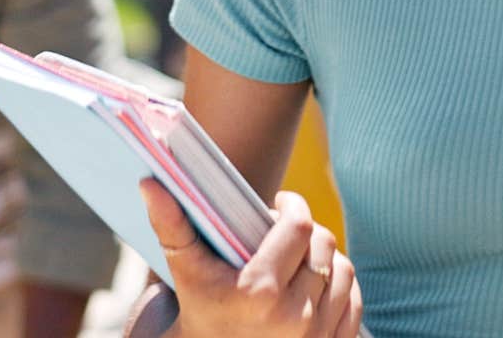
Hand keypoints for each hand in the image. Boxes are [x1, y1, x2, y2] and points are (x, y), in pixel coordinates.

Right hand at [140, 180, 360, 337]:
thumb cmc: (190, 321)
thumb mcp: (182, 275)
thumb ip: (171, 226)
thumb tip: (149, 181)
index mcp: (259, 292)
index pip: (299, 226)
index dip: (292, 206)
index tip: (279, 204)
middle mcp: (294, 319)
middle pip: (324, 245)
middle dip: (305, 232)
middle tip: (282, 234)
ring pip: (343, 271)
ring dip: (323, 258)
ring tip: (296, 259)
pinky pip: (353, 304)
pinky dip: (338, 288)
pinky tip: (312, 285)